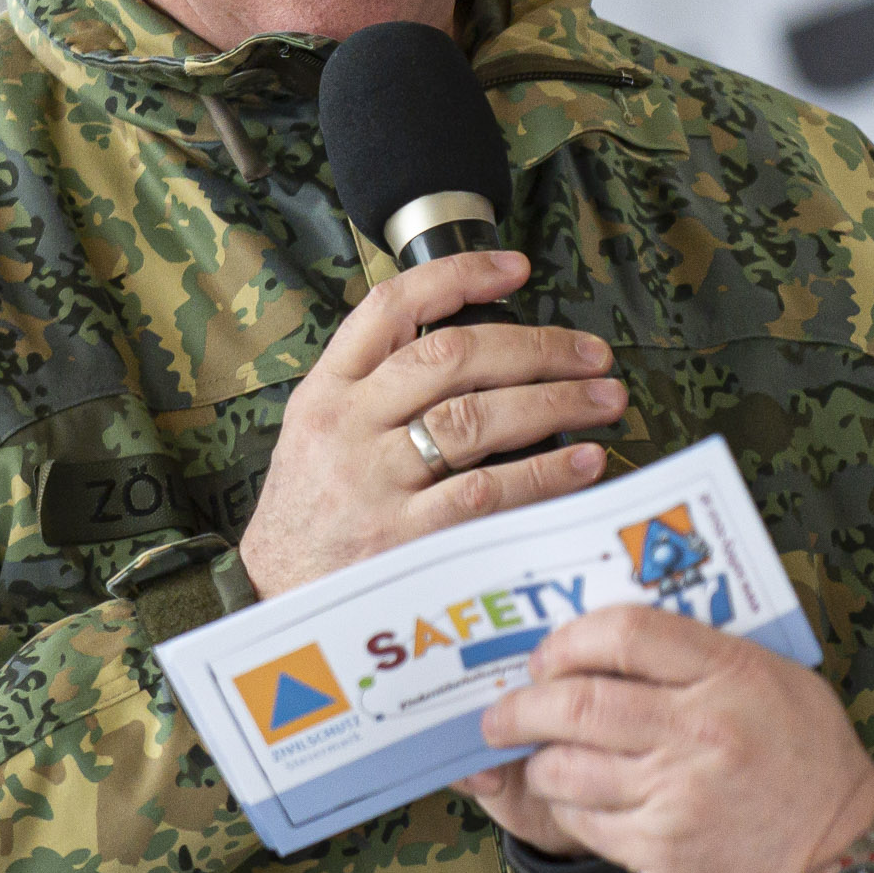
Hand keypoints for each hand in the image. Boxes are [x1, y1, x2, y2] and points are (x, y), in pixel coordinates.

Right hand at [240, 251, 625, 598]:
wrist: (269, 604)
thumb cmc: (309, 518)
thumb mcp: (317, 436)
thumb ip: (378, 390)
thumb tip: (478, 352)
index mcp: (327, 391)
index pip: (391, 306)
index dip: (459, 275)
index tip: (515, 268)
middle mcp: (349, 426)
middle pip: (452, 355)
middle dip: (535, 347)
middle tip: (591, 353)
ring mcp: (375, 481)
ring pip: (477, 417)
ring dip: (555, 402)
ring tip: (605, 400)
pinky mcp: (404, 538)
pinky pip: (488, 491)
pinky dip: (544, 472)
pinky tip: (583, 462)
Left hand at [476, 606, 873, 872]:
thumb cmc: (819, 775)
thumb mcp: (786, 690)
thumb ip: (714, 663)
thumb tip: (630, 649)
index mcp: (732, 674)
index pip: (626, 631)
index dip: (570, 639)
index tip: (549, 656)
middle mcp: (699, 728)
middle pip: (576, 699)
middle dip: (522, 704)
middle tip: (503, 712)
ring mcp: (676, 792)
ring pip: (566, 764)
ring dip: (537, 762)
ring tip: (535, 761)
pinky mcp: (661, 850)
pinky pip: (583, 820)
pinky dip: (564, 809)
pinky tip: (571, 803)